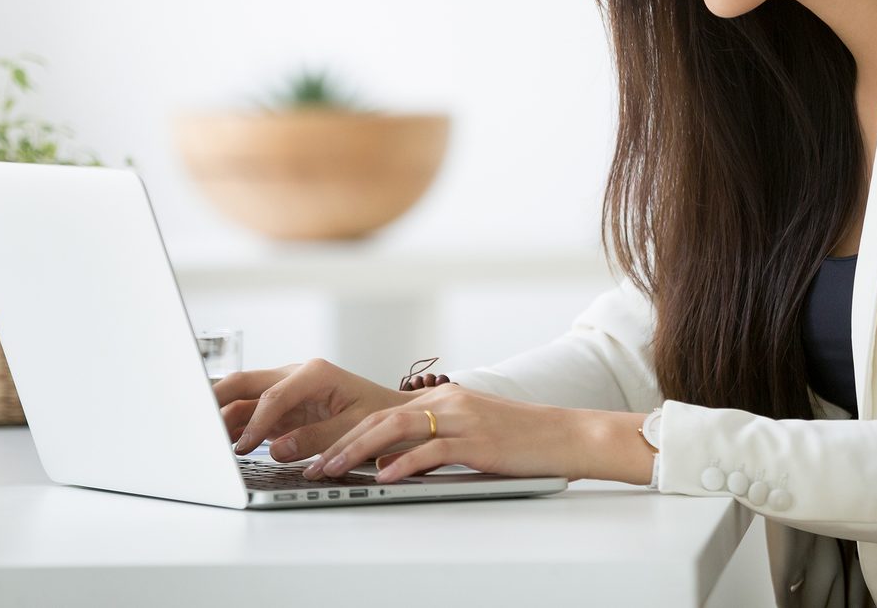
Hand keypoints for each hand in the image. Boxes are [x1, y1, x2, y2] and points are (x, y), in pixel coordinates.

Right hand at [213, 358, 413, 461]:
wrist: (391, 413)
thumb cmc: (378, 414)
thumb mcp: (354, 426)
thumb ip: (316, 438)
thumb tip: (278, 449)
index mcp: (314, 373)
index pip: (273, 396)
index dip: (255, 423)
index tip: (241, 448)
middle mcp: (295, 376)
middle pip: (245, 382)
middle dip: (216, 398)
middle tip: (191, 420)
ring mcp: (285, 391)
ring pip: (242, 398)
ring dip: (219, 415)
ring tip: (198, 438)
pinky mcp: (282, 408)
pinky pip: (250, 413)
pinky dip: (232, 426)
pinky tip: (218, 442)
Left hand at [302, 382, 585, 483]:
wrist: (564, 435)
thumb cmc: (520, 439)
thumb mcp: (471, 432)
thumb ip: (433, 441)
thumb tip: (392, 462)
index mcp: (443, 398)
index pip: (381, 414)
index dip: (345, 433)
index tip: (319, 454)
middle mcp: (447, 401)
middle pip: (380, 418)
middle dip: (339, 442)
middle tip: (312, 465)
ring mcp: (462, 418)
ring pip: (396, 429)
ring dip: (358, 450)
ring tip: (333, 469)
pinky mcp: (477, 441)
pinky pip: (431, 450)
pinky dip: (402, 464)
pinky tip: (383, 477)